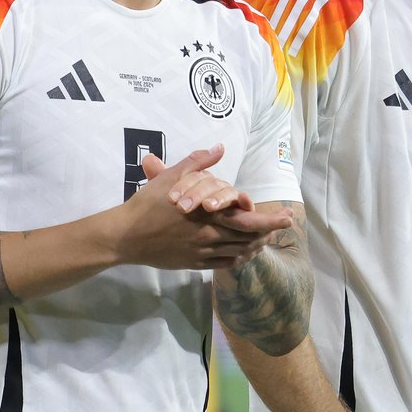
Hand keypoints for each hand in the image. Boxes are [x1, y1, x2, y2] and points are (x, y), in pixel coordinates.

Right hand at [118, 147, 292, 270]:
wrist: (126, 236)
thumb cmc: (147, 204)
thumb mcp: (171, 178)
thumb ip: (197, 163)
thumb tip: (219, 148)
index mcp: (207, 214)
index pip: (248, 219)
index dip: (270, 219)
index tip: (286, 215)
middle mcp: (209, 236)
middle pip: (249, 237)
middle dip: (270, 231)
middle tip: (286, 226)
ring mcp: (202, 253)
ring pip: (238, 251)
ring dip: (256, 245)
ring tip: (267, 238)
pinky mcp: (194, 264)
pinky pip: (224, 264)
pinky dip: (238, 258)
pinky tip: (244, 253)